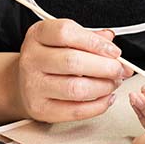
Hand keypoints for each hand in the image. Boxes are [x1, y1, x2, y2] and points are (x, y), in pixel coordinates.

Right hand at [17, 19, 132, 121]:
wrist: (24, 80)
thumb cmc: (50, 56)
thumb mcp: (66, 38)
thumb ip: (90, 37)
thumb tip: (111, 42)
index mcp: (38, 34)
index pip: (66, 33)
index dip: (95, 42)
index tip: (114, 51)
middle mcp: (32, 59)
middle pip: (73, 61)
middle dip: (105, 67)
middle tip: (120, 70)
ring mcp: (33, 86)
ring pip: (75, 88)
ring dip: (103, 86)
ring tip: (114, 83)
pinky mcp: (40, 109)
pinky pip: (75, 110)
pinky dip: (97, 106)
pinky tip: (106, 97)